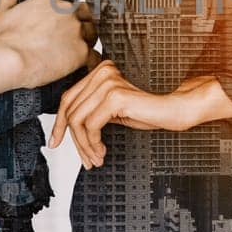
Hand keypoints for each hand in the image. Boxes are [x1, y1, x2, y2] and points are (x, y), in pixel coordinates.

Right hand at [0, 0, 97, 90]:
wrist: (11, 61)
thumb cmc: (4, 39)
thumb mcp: (2, 13)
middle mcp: (66, 11)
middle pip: (84, 8)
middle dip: (80, 16)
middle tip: (70, 28)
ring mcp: (76, 30)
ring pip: (92, 30)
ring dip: (87, 36)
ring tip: (77, 46)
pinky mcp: (81, 51)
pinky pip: (94, 54)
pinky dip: (91, 59)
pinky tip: (87, 64)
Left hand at [52, 62, 227, 168]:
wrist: (176, 109)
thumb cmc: (150, 111)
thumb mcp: (113, 111)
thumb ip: (92, 111)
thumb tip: (66, 127)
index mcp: (100, 71)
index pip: (69, 98)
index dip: (59, 123)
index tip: (56, 142)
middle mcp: (102, 72)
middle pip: (70, 110)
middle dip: (73, 139)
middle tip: (84, 160)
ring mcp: (107, 82)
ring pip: (78, 120)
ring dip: (84, 146)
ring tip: (96, 159)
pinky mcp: (114, 96)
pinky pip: (90, 126)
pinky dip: (92, 144)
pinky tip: (103, 152)